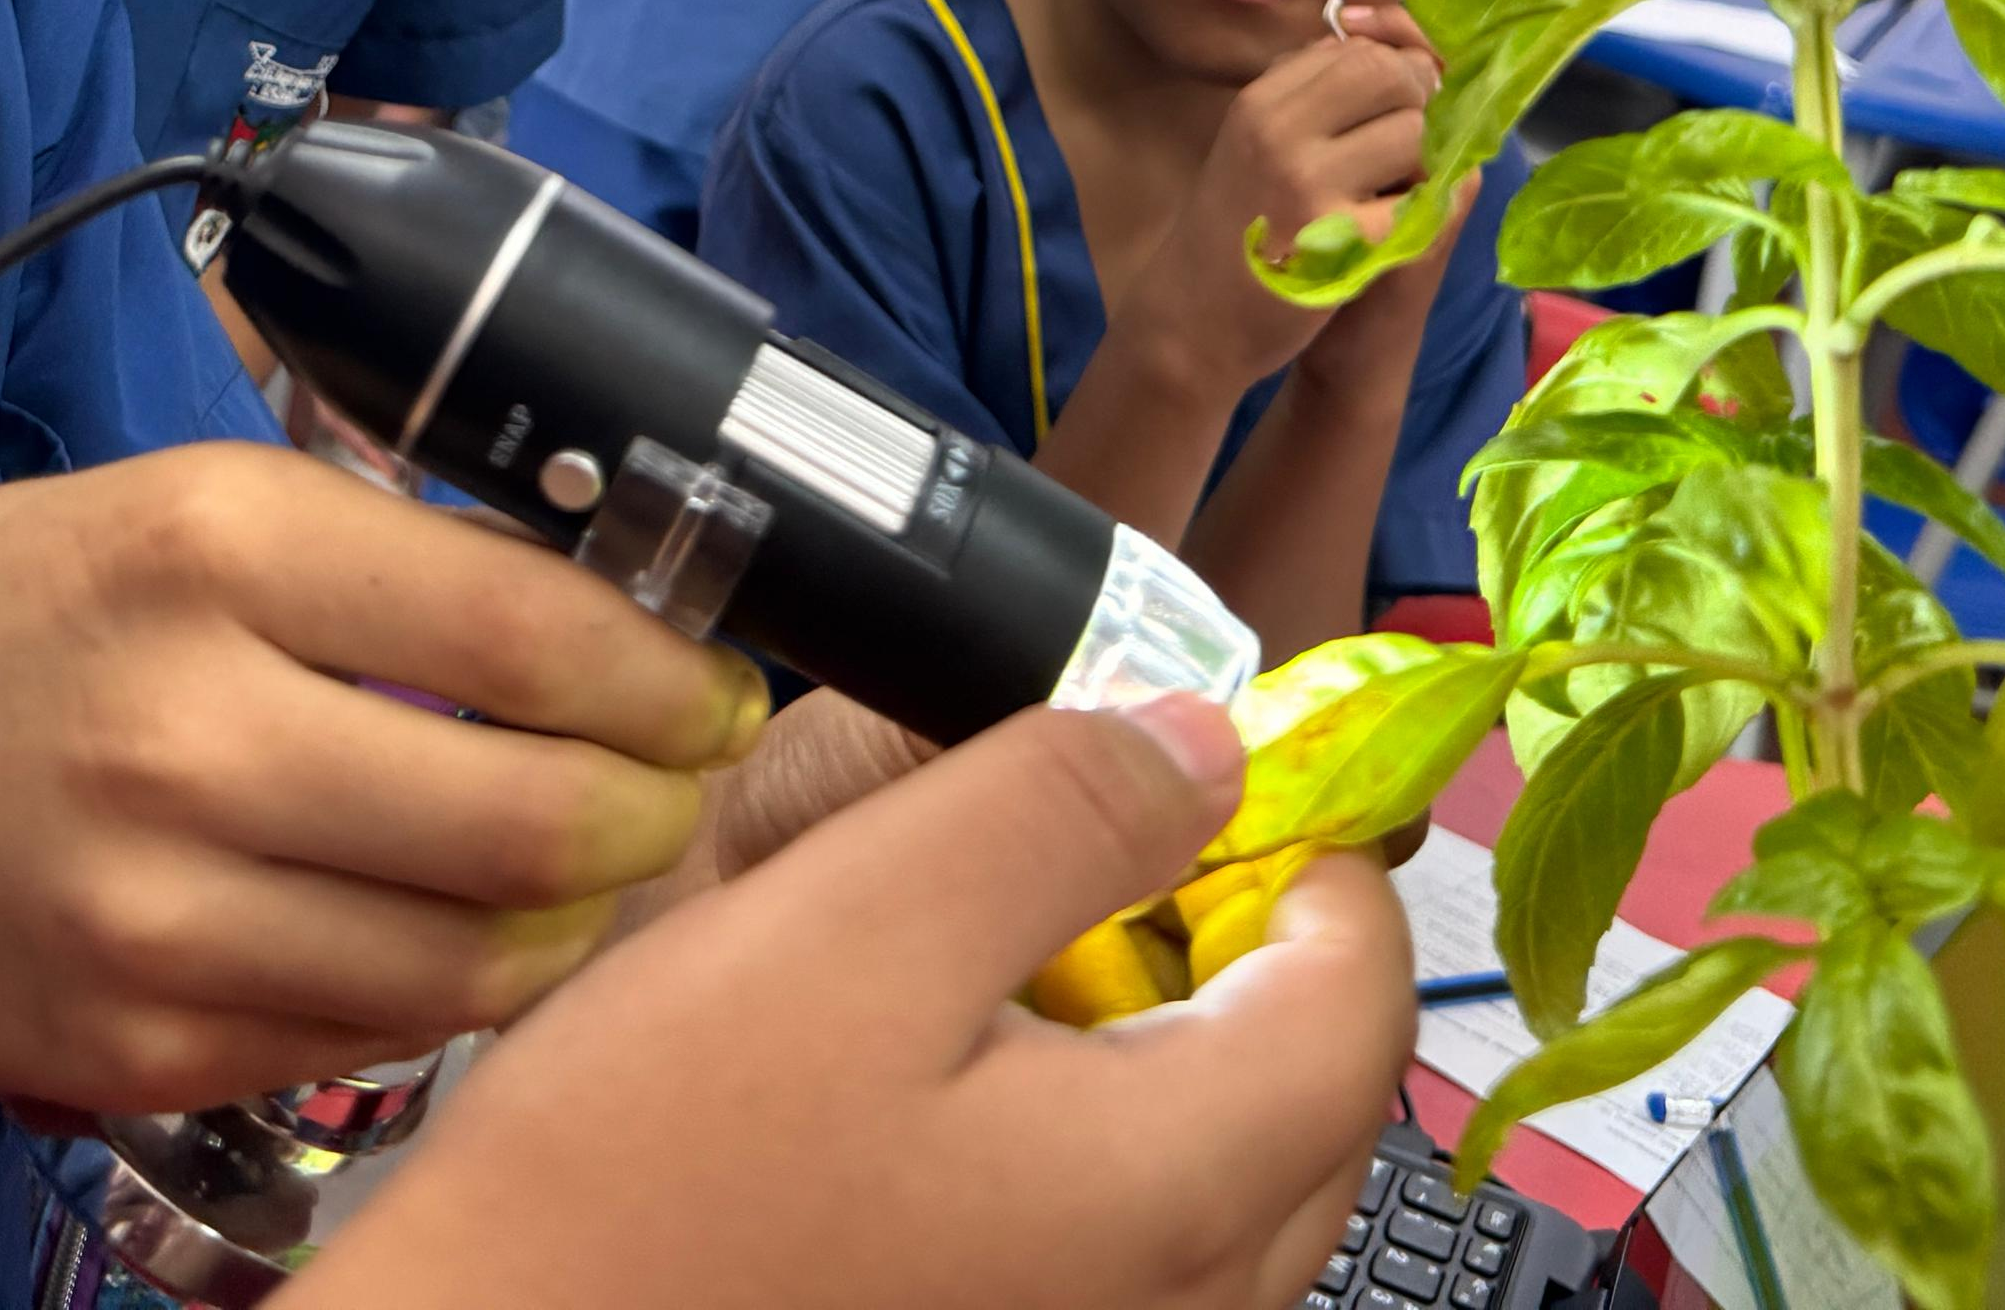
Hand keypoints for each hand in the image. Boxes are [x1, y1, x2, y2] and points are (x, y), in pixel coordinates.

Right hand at [0, 441, 765, 1126]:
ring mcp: (160, 908)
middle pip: (532, 814)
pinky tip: (463, 934)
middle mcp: (188, 728)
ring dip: (577, 919)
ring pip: (478, 954)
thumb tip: (604, 592)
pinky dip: (455, 992)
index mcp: (210, 546)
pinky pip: (378, 1035)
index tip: (717, 680)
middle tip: (681, 786)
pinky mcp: (143, 1040)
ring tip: (595, 867)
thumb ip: (376, 547)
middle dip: (653, 810)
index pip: (527, 628)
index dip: (667, 671)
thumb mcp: (173, 507)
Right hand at [300, 698, 1413, 1309]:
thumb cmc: (642, 1181)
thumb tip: (1213, 749)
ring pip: (1225, 1185)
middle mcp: (1178, 1308)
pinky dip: (1092, 1153)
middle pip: (1311, 1099)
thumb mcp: (848, 925)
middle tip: (1103, 849)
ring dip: (1166, 1053)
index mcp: (1173, 1187)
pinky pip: (1128, 1258)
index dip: (1317, 847)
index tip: (1224, 763)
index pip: (1362, 995)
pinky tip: (948, 1098)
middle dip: (1244, 951)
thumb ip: (1056, 812)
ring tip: (1005, 965)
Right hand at [1144, 6, 1440, 391]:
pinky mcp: (1342, 240)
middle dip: (1415, 105)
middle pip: (1389, 74)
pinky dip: (1416, 213)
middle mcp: (1280, 130)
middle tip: (1406, 147)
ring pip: (1414, 133)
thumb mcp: (1251, 142)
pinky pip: (1417, 200)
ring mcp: (1309, 183)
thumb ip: (1304, 93)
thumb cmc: (1233, 228)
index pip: (1355, 48)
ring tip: (1394, 191)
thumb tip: (1376, 45)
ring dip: (1421, 161)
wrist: (1193, 320)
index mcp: (1260, 102)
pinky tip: (1388, 231)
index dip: (1392, 72)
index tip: (1393, 108)